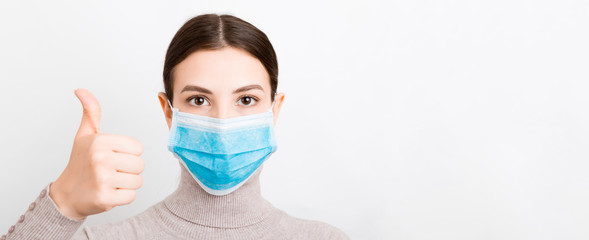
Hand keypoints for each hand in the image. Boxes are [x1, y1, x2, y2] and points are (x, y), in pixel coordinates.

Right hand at [49, 89, 143, 219]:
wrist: (66, 195)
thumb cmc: (80, 163)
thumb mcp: (85, 135)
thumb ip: (91, 112)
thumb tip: (81, 90)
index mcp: (100, 141)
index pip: (138, 148)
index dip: (128, 154)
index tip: (112, 156)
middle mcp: (101, 158)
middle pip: (140, 165)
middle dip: (129, 170)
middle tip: (111, 171)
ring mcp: (103, 179)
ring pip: (138, 181)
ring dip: (127, 184)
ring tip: (110, 181)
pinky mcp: (105, 198)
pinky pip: (132, 196)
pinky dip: (123, 197)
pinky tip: (109, 192)